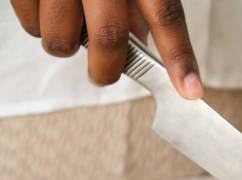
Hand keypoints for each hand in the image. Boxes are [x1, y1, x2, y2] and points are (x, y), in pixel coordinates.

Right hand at [10, 0, 202, 98]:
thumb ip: (142, 6)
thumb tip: (142, 46)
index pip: (166, 17)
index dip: (179, 58)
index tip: (190, 90)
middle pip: (109, 38)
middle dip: (108, 70)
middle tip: (104, 74)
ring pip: (62, 40)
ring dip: (67, 46)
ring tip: (71, 27)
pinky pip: (31, 24)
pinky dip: (40, 27)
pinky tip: (50, 9)